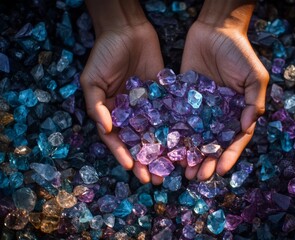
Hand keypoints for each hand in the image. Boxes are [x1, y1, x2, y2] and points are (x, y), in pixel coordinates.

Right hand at [80, 19, 163, 183]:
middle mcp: (131, 114)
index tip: (132, 169)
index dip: (123, 155)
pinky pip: (169, 116)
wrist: (127, 30)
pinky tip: (183, 144)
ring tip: (171, 169)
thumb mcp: (92, 80)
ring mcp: (148, 107)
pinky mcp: (164, 96)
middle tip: (156, 179)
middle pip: (138, 143)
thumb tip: (105, 129)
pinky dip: (174, 131)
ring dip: (162, 152)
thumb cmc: (104, 54)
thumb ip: (96, 105)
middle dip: (146, 161)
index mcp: (111, 113)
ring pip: (156, 134)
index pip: (117, 140)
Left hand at [181, 1, 268, 180]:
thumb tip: (247, 126)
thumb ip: (253, 101)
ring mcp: (199, 109)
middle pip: (212, 144)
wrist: (214, 30)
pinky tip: (167, 148)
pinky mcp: (182, 99)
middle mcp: (217, 115)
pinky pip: (177, 119)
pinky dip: (173, 135)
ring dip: (188, 154)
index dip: (229, 156)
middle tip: (197, 176)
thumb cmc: (239, 52)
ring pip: (193, 137)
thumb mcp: (254, 76)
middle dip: (206, 161)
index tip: (222, 171)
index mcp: (236, 112)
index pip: (234, 140)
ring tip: (182, 170)